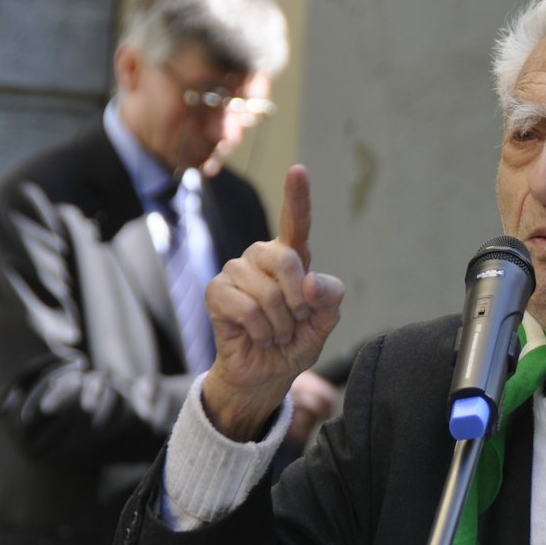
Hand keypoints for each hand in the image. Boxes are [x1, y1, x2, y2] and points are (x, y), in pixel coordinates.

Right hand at [201, 165, 343, 440]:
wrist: (267, 374)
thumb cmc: (295, 342)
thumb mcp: (324, 322)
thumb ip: (329, 298)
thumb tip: (310, 283)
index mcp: (291, 258)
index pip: (295, 223)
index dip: (297, 197)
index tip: (298, 170)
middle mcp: (261, 257)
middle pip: (288, 260)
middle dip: (300, 302)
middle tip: (295, 322)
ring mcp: (235, 271)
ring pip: (268, 293)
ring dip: (280, 323)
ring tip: (275, 332)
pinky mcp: (216, 291)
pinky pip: (247, 308)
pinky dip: (261, 330)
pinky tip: (258, 336)